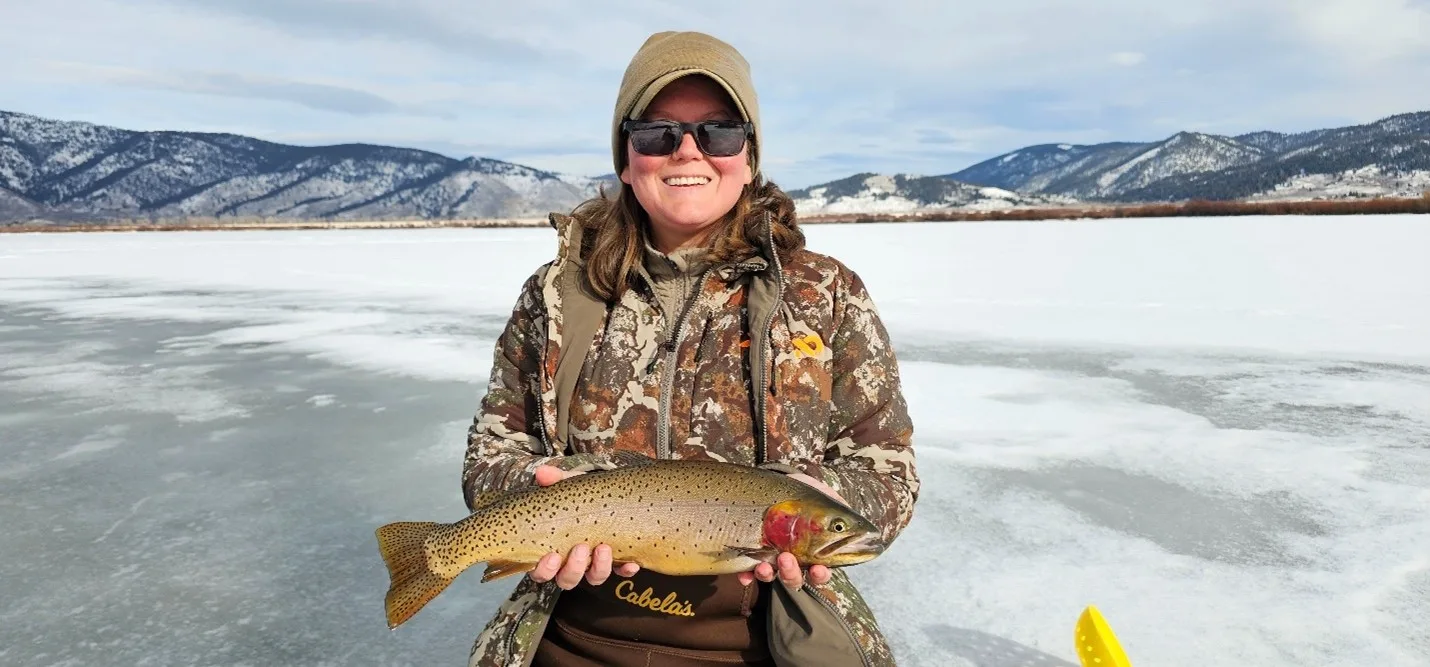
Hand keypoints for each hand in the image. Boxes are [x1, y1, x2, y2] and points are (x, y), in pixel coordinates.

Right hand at [528, 465, 639, 588]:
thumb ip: (556, 481)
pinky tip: (631, 563)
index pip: (542, 571)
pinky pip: (621, 572)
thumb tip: (542, 473)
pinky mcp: (618, 562)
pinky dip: (625, 569)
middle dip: (574, 568)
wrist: (615, 495)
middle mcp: (573, 562)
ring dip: (599, 568)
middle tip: (582, 547)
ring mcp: (596, 564)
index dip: (544, 570)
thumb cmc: (583, 497)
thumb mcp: (570, 487)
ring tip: (604, 547)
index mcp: (554, 550)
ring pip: (594, 578)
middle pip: (567, 580)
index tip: (552, 556)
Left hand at [736, 471, 843, 590]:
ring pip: (771, 576)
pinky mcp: (750, 552)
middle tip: (786, 558)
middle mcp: (793, 560)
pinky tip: (743, 574)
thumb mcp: (823, 497)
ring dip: (768, 575)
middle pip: (794, 578)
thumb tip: (853, 519)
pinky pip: (746, 570)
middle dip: (791, 573)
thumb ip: (838, 510)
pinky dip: (745, 575)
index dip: (820, 576)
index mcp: (813, 552)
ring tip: (763, 565)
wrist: (778, 481)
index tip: (818, 569)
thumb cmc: (805, 493)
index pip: (820, 573)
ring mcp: (770, 558)